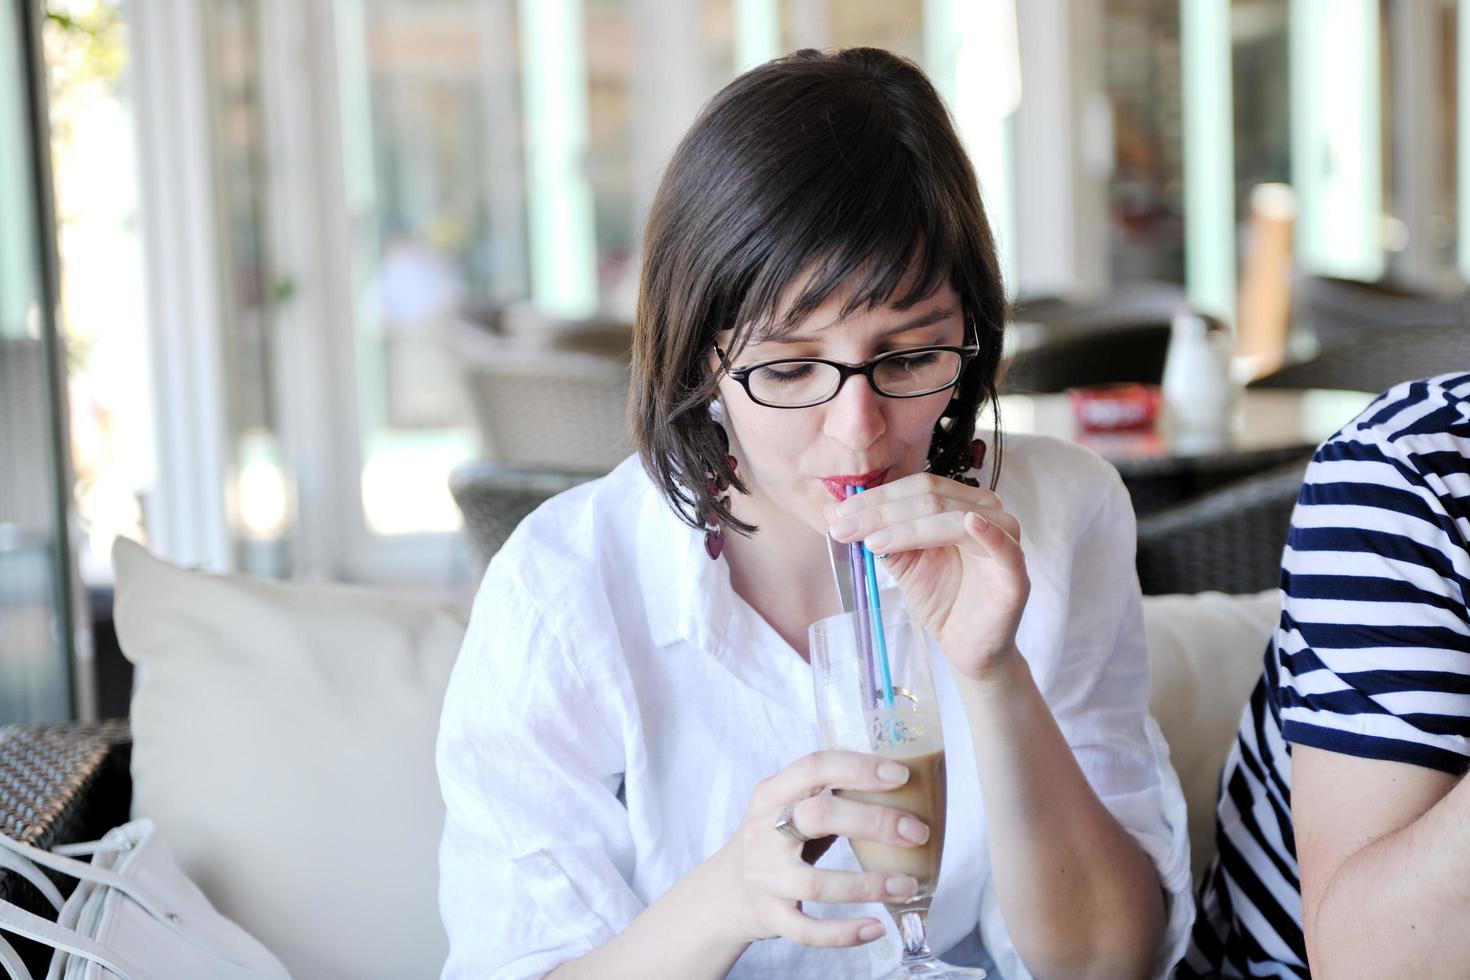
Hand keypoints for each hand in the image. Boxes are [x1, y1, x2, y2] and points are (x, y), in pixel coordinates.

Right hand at [711, 750, 928, 947]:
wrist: (727, 890)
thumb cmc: (776, 839)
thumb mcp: (788, 806)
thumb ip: (828, 794)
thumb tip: (905, 784)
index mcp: (772, 794)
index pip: (814, 767)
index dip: (858, 769)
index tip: (900, 776)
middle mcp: (765, 832)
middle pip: (818, 816)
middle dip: (874, 822)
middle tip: (917, 832)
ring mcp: (766, 877)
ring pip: (817, 883)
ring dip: (869, 885)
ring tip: (907, 885)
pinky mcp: (770, 916)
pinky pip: (807, 931)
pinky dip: (843, 933)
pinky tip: (875, 927)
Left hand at [825, 473, 1028, 681]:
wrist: (969, 647)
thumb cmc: (942, 599)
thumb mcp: (904, 562)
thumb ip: (881, 536)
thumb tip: (836, 513)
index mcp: (961, 502)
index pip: (916, 488)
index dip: (876, 498)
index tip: (836, 512)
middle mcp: (987, 511)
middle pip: (930, 498)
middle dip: (880, 512)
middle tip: (843, 526)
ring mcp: (1005, 538)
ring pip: (952, 518)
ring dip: (907, 527)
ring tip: (872, 541)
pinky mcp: (1015, 572)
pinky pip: (1004, 547)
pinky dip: (987, 532)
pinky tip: (969, 524)